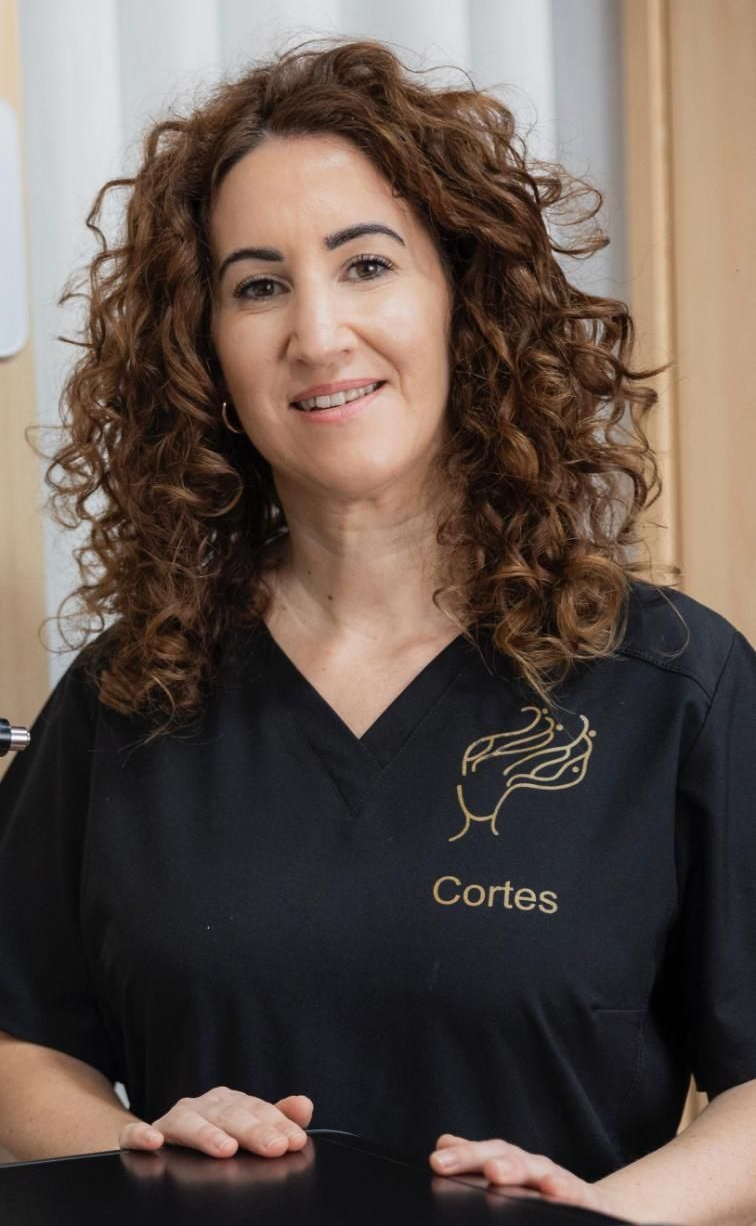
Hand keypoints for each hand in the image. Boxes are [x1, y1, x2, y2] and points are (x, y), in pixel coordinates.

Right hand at [119, 1087, 313, 1158]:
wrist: (157, 1141)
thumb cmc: (211, 1134)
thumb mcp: (244, 1126)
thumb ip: (277, 1117)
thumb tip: (305, 1106)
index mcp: (227, 1103)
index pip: (256, 1110)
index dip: (277, 1124)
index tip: (294, 1140)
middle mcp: (201, 1107)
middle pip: (229, 1116)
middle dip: (253, 1131)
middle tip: (274, 1147)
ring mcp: (171, 1120)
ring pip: (188, 1122)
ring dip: (207, 1134)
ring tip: (226, 1149)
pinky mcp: (143, 1135)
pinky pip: (135, 1133)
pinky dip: (142, 1135)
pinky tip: (154, 1142)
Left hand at [429, 1134, 623, 1216]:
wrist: (599, 1208)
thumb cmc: (546, 1194)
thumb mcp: (515, 1179)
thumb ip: (480, 1163)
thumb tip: (444, 1142)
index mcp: (515, 1165)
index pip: (486, 1153)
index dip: (461, 1155)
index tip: (435, 1160)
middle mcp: (535, 1168)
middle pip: (505, 1156)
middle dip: (476, 1157)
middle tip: (448, 1162)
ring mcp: (560, 1181)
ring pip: (537, 1170)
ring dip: (515, 1168)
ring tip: (494, 1173)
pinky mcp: (587, 1200)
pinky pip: (576, 1193)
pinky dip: (564, 1190)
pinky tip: (552, 1191)